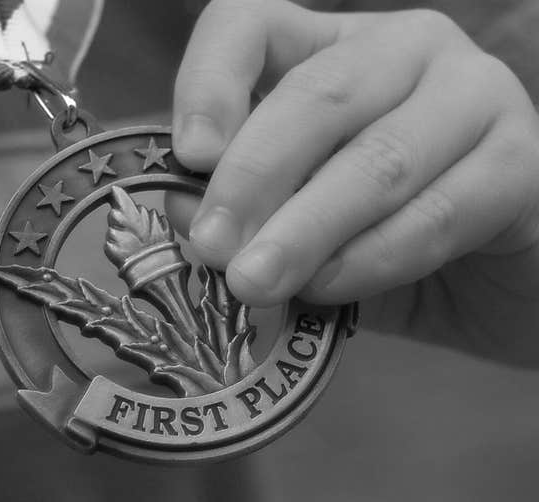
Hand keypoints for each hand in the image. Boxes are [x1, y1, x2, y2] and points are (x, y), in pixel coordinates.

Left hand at [167, 0, 538, 366]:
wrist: (491, 282)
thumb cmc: (377, 239)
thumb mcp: (293, 222)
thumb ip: (244, 209)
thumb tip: (183, 206)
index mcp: (331, 47)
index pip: (253, 23)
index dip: (211, 82)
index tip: (190, 156)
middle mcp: (406, 49)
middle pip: (316, 95)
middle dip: (253, 178)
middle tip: (212, 248)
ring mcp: (475, 95)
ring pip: (376, 158)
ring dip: (304, 229)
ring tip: (254, 284)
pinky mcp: (524, 161)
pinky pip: (437, 212)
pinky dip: (371, 258)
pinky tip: (327, 289)